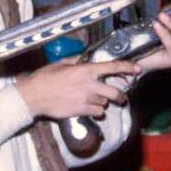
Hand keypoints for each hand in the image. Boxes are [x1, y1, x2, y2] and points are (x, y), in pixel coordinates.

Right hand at [15, 59, 140, 119]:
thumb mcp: (59, 64)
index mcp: (84, 70)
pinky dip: (96, 111)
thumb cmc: (43, 79)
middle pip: (116, 91)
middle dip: (120, 95)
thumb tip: (85, 57)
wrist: (33, 97)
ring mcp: (86, 99)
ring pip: (105, 102)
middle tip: (120, 97)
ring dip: (103, 102)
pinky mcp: (82, 110)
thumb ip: (75, 60)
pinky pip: (98, 112)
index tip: (137, 69)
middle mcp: (88, 84)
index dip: (128, 67)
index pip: (113, 67)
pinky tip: (88, 108)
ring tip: (93, 100)